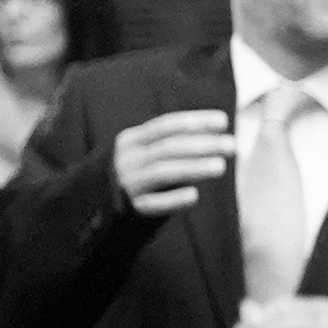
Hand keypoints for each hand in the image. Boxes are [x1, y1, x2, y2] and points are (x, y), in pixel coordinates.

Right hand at [112, 109, 236, 216]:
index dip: (196, 121)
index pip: (166, 125)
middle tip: (231, 145)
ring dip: (193, 168)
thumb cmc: (136, 175)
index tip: (224, 121)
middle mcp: (127, 159)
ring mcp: (126, 183)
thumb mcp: (145, 153)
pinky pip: (153, 203)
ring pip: (162, 172)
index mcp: (132, 140)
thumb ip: (173, 145)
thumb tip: (219, 137)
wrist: (95, 205)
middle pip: (168, 147)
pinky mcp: (129, 207)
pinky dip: (173, 199)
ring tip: (221, 167)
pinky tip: (194, 195)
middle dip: (202, 144)